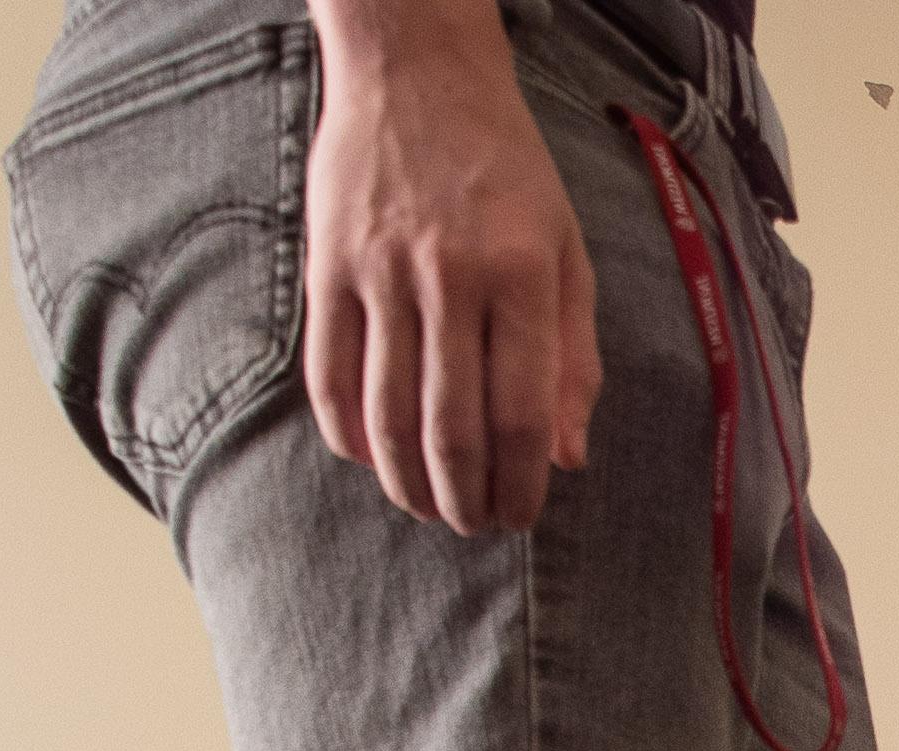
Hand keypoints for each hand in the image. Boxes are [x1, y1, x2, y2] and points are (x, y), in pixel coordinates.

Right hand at [303, 0, 602, 535]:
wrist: (416, 75)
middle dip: (465, 499)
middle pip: (451, 428)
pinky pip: (330, 375)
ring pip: (386, 415)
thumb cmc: (508, 171)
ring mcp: (378, 272)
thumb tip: (567, 458)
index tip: (522, 515)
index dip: (521, 483)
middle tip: (475, 526)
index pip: (521, 414)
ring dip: (407, 482)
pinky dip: (347, 434)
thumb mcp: (566, 251)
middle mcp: (448, 276)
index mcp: (521, 275)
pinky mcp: (326, 267)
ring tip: (428, 508)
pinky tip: (370, 458)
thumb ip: (573, 357)